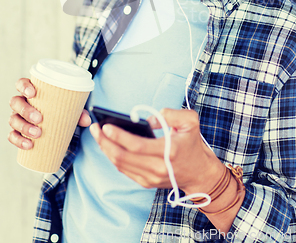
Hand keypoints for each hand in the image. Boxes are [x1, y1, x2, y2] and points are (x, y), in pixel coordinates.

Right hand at [8, 78, 90, 149]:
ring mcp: (17, 117)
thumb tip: (87, 120)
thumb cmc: (59, 110)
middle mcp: (22, 102)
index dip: (24, 87)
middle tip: (39, 119)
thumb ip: (78, 112)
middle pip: (15, 102)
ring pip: (13, 119)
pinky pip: (12, 136)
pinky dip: (18, 140)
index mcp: (32, 91)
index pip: (21, 83)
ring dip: (24, 127)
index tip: (33, 93)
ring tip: (37, 134)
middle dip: (26, 110)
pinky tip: (28, 145)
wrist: (55, 126)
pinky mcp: (17, 131)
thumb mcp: (69, 108)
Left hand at [90, 108, 222, 192]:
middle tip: (95, 128)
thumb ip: (171, 114)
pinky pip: (124, 170)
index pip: (137, 146)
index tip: (106, 126)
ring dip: (106, 150)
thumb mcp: (191, 121)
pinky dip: (113, 157)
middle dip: (105, 142)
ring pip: (121, 165)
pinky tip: (108, 145)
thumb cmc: (192, 143)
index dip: (119, 136)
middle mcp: (158, 168)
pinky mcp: (146, 183)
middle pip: (123, 157)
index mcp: (169, 152)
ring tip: (97, 135)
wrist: (199, 173)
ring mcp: (150, 178)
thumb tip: (147, 121)